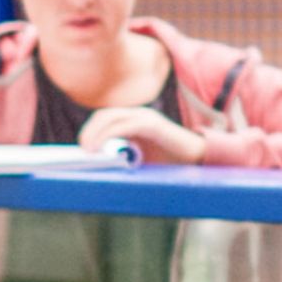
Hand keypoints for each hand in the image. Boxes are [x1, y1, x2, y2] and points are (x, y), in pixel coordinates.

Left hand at [80, 107, 206, 164]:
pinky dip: (108, 135)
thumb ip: (122, 157)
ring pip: (110, 117)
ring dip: (95, 133)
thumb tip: (100, 167)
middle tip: (83, 150)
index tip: (83, 150)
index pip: (105, 119)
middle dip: (89, 131)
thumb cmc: (171, 163)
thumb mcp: (140, 159)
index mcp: (134, 121)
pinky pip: (124, 125)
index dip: (90, 131)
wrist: (198, 161)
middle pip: (104, 115)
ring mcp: (146, 117)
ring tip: (88, 150)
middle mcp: (139, 115)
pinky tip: (101, 147)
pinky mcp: (153, 124)